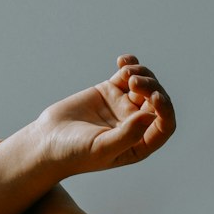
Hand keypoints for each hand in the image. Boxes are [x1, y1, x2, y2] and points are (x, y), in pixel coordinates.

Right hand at [36, 56, 175, 175]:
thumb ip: (128, 135)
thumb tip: (151, 116)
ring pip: (144, 84)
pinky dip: (130, 65)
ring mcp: (124, 106)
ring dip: (141, 73)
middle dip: (151, 86)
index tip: (154, 97)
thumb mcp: (102, 148)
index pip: (164, 126)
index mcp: (139, 144)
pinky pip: (127, 75)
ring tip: (126, 72)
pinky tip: (123, 61)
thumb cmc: (74, 153)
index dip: (165, 110)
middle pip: (157, 101)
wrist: (47, 142)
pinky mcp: (110, 91)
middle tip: (134, 82)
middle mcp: (136, 124)